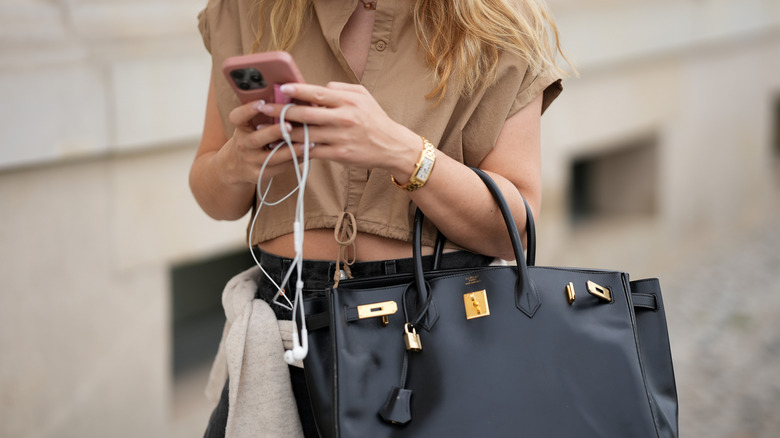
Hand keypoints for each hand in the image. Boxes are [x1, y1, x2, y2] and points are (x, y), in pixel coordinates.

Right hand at [219, 99, 303, 185]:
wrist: (235, 166)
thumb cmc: (251, 139)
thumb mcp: (251, 126)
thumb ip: (267, 115)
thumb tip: (294, 97)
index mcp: (241, 128)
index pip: (237, 117)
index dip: (248, 110)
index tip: (261, 103)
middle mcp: (243, 144)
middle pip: (256, 139)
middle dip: (274, 132)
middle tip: (289, 126)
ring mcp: (251, 161)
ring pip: (272, 157)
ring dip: (291, 150)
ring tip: (307, 144)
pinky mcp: (259, 174)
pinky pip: (280, 168)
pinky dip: (295, 160)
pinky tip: (307, 154)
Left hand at [255, 82, 420, 176]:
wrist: (392, 146)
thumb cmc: (375, 119)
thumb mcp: (364, 96)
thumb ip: (340, 88)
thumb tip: (318, 86)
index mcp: (348, 101)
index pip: (318, 93)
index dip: (297, 90)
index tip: (281, 88)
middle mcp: (344, 118)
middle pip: (306, 114)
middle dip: (281, 111)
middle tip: (263, 109)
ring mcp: (340, 138)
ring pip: (305, 134)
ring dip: (283, 132)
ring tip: (266, 129)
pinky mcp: (339, 154)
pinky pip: (312, 151)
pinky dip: (296, 149)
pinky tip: (283, 146)